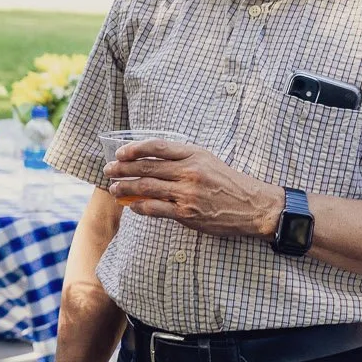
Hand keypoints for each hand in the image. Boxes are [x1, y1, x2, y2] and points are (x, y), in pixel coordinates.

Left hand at [104, 139, 283, 238]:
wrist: (253, 206)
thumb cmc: (229, 182)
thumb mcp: (208, 161)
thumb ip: (182, 159)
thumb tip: (150, 161)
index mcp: (194, 155)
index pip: (157, 147)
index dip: (135, 148)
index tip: (120, 152)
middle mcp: (190, 172)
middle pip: (147, 168)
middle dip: (122, 169)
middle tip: (108, 170)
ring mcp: (188, 193)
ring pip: (147, 188)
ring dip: (126, 188)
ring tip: (114, 188)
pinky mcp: (187, 213)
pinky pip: (156, 209)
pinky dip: (140, 207)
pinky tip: (132, 206)